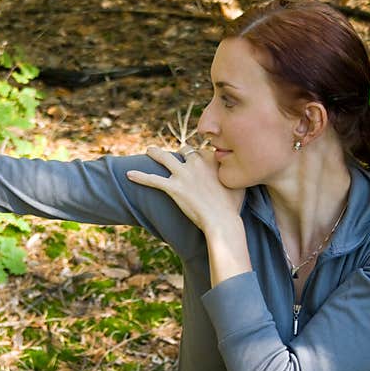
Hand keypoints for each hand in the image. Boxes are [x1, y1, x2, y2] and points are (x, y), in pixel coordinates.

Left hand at [126, 145, 245, 234]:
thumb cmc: (232, 206)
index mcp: (212, 159)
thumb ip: (236, 173)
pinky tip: (128, 174)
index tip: (198, 161)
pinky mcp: (173, 187)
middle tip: (173, 154)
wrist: (222, 220)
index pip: (202, 151)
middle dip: (179, 153)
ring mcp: (183, 174)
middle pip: (184, 151)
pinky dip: (140, 176)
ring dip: (155, 153)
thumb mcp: (240, 184)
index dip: (199, 157)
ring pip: (165, 158)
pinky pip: (153, 180)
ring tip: (149, 150)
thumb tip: (241, 170)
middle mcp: (197, 163)